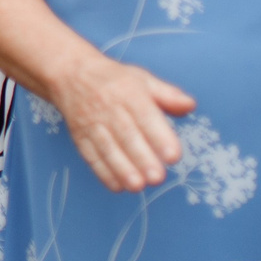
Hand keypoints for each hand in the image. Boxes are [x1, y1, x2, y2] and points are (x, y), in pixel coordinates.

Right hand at [47, 53, 196, 192]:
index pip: (145, 115)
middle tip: (157, 177)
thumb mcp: (142, 79)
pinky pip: (90, 155)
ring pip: (107, 148)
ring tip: (138, 186)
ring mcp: (92, 123)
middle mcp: (109, 108)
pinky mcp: (80, 136)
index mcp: (129, 93)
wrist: (71, 74)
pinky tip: (118, 186)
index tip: (173, 156)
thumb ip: (168, 95)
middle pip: (126, 135)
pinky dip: (102, 172)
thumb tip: (190, 105)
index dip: (159, 136)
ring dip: (122, 169)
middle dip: (142, 158)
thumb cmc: (113, 80)